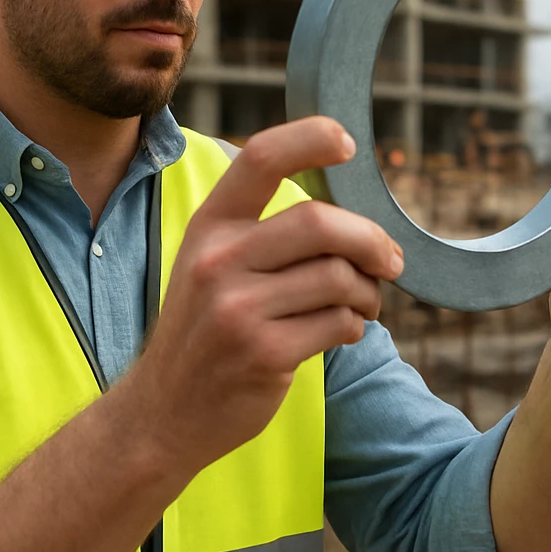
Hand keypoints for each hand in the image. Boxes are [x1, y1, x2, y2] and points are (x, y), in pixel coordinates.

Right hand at [127, 117, 402, 473]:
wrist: (160, 413)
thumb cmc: (203, 332)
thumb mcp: (208, 267)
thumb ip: (261, 234)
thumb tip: (350, 215)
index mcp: (209, 228)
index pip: (260, 158)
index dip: (309, 138)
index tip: (347, 143)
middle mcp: (218, 261)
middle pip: (320, 224)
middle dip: (371, 240)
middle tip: (390, 261)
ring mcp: (238, 309)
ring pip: (339, 277)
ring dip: (368, 292)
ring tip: (363, 303)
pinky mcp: (264, 353)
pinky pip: (339, 323)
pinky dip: (355, 326)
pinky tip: (340, 332)